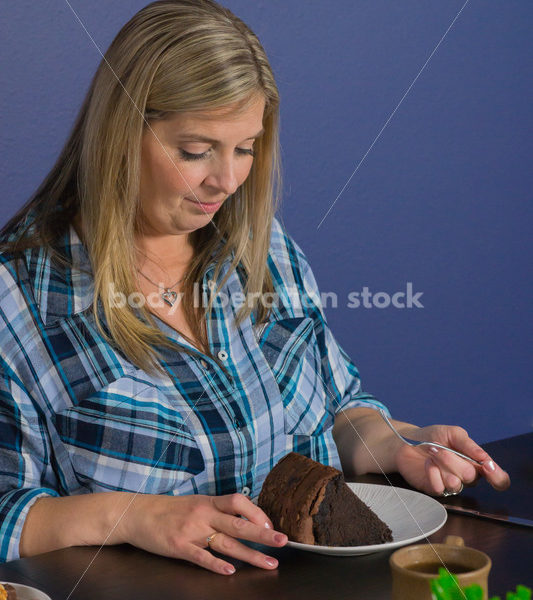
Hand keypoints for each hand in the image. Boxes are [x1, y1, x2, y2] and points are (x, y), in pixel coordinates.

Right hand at [118, 493, 287, 574]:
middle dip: (263, 533)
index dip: (257, 512)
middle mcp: (203, 514)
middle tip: (282, 541)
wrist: (137, 513)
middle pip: (239, 523)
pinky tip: (231, 571)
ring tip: (269, 564)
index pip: (239, 501)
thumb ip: (217, 511)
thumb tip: (243, 519)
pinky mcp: (179, 547)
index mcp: (208, 502)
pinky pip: (201, 557)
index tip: (270, 525)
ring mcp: (191, 531)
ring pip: (227, 543)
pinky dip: (217, 564)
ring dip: (250, 554)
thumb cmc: (169, 510)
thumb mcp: (196, 503)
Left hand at [393, 424, 510, 495]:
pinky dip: (431, 472)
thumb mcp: (452, 433)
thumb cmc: (432, 436)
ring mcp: (451, 485)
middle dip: (453, 459)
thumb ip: (469, 445)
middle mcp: (467, 477)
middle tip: (439, 448)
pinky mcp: (436, 490)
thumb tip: (485, 458)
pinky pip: (439, 488)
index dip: (498, 477)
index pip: (499, 479)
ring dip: (442, 464)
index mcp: (476, 463)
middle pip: (471, 477)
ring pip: (455, 483)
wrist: (406, 442)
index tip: (487, 466)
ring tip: (432, 452)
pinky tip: (427, 463)